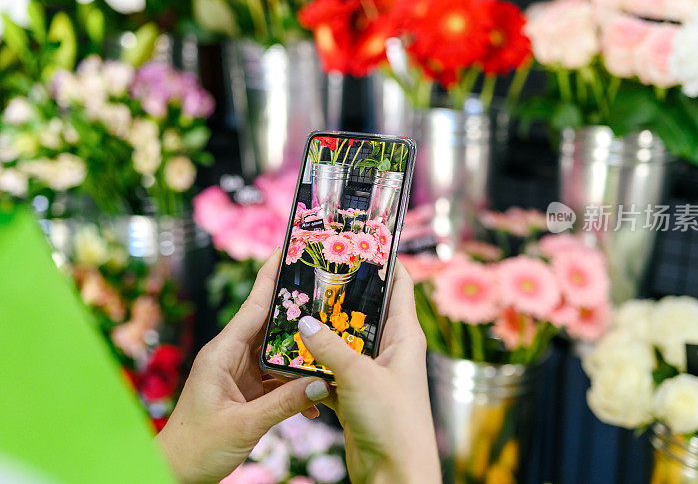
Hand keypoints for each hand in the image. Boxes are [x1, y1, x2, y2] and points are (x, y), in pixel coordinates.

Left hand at [157, 249, 329, 483]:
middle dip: (297, 306)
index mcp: (222, 352)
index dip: (272, 276)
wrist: (176, 473)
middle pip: (269, 322)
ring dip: (302, 349)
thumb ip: (285, 403)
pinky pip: (278, 376)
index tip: (289, 248)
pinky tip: (318, 395)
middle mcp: (231, 355)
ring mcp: (239, 372)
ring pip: (277, 350)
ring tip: (333, 338)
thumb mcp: (244, 425)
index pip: (254, 306)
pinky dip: (297, 382)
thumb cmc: (197, 447)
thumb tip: (323, 383)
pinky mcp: (246, 390)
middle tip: (327, 286)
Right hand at [298, 263, 440, 483]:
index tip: (360, 237)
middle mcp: (390, 348)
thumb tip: (304, 321)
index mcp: (405, 335)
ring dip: (324, 327)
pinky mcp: (355, 392)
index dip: (383, 259)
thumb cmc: (392, 422)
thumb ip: (329, 347)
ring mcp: (372, 370)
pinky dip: (315, 359)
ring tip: (296, 303)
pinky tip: (292, 349)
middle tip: (313, 270)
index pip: (399, 284)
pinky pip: (332, 367)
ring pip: (345, 338)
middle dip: (342, 291)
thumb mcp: (358, 376)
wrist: (395, 475)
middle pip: (366, 308)